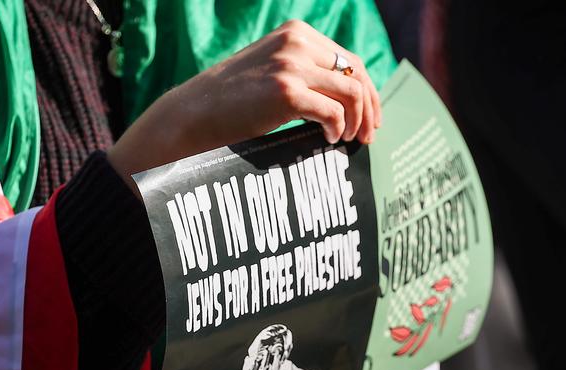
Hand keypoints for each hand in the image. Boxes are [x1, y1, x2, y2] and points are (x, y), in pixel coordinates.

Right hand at [108, 20, 381, 189]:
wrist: (194, 112)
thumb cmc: (231, 100)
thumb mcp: (270, 72)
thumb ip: (304, 74)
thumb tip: (345, 100)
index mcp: (296, 34)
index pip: (348, 59)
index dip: (367, 90)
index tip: (371, 117)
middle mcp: (297, 42)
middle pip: (356, 74)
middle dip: (370, 107)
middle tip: (369, 135)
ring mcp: (291, 65)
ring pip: (351, 92)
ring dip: (357, 121)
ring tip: (350, 140)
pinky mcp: (286, 92)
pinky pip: (333, 112)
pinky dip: (338, 129)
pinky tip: (330, 140)